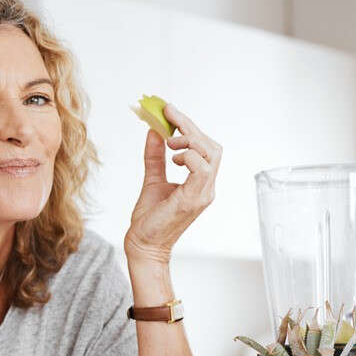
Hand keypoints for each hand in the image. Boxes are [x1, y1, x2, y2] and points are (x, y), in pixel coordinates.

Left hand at [125, 103, 222, 264]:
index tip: (170, 111)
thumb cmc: (149, 219)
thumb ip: (155, 157)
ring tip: (169, 143)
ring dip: (189, 140)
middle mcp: (206, 187)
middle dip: (190, 127)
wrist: (143, 245)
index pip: (205, 147)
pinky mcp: (194, 199)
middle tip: (168, 115)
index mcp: (200, 183)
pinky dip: (188, 156)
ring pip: (210, 154)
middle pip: (211, 146)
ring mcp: (203, 194)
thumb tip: (154, 131)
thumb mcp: (152, 179)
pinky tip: (173, 158)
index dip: (190, 126)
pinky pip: (201, 169)